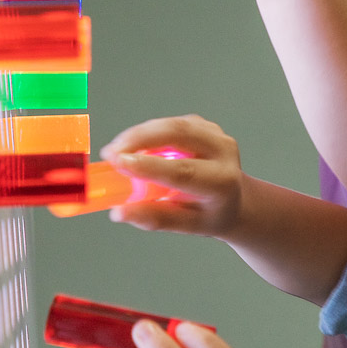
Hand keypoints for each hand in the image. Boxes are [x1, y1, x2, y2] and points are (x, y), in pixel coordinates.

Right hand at [101, 115, 243, 235]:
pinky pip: (169, 123)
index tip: (119, 163)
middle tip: (110, 153)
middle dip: (139, 140)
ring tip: (115, 151)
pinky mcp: (202, 125)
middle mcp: (224, 151)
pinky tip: (132, 146)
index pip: (183, 171)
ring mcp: (215, 134)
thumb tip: (119, 213)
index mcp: (222, 181)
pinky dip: (147, 132)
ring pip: (171, 124)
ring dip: (139, 134)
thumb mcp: (186, 224)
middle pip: (178, 135)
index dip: (149, 166)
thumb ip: (154, 217)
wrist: (235, 198)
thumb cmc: (209, 213)